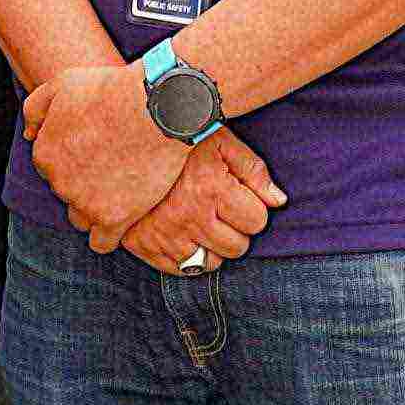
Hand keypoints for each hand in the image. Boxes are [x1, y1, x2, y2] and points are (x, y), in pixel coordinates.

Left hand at [21, 63, 189, 248]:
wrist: (157, 106)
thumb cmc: (112, 89)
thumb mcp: (63, 83)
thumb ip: (36, 108)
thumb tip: (29, 135)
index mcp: (45, 153)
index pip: (51, 167)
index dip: (73, 158)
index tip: (96, 149)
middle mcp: (59, 182)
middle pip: (67, 192)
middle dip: (84, 181)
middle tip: (114, 163)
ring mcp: (85, 203)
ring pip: (81, 218)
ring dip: (94, 208)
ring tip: (121, 189)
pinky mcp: (113, 219)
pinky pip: (101, 243)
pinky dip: (107, 234)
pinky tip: (121, 219)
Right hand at [117, 129, 282, 271]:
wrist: (125, 136)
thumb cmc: (180, 135)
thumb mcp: (222, 141)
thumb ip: (254, 170)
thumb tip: (278, 201)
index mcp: (210, 189)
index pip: (257, 221)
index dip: (253, 207)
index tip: (238, 195)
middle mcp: (188, 216)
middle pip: (237, 247)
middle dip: (236, 229)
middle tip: (221, 208)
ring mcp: (163, 234)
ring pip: (209, 262)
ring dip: (213, 246)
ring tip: (203, 220)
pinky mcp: (142, 245)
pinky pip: (179, 269)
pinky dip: (186, 256)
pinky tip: (184, 233)